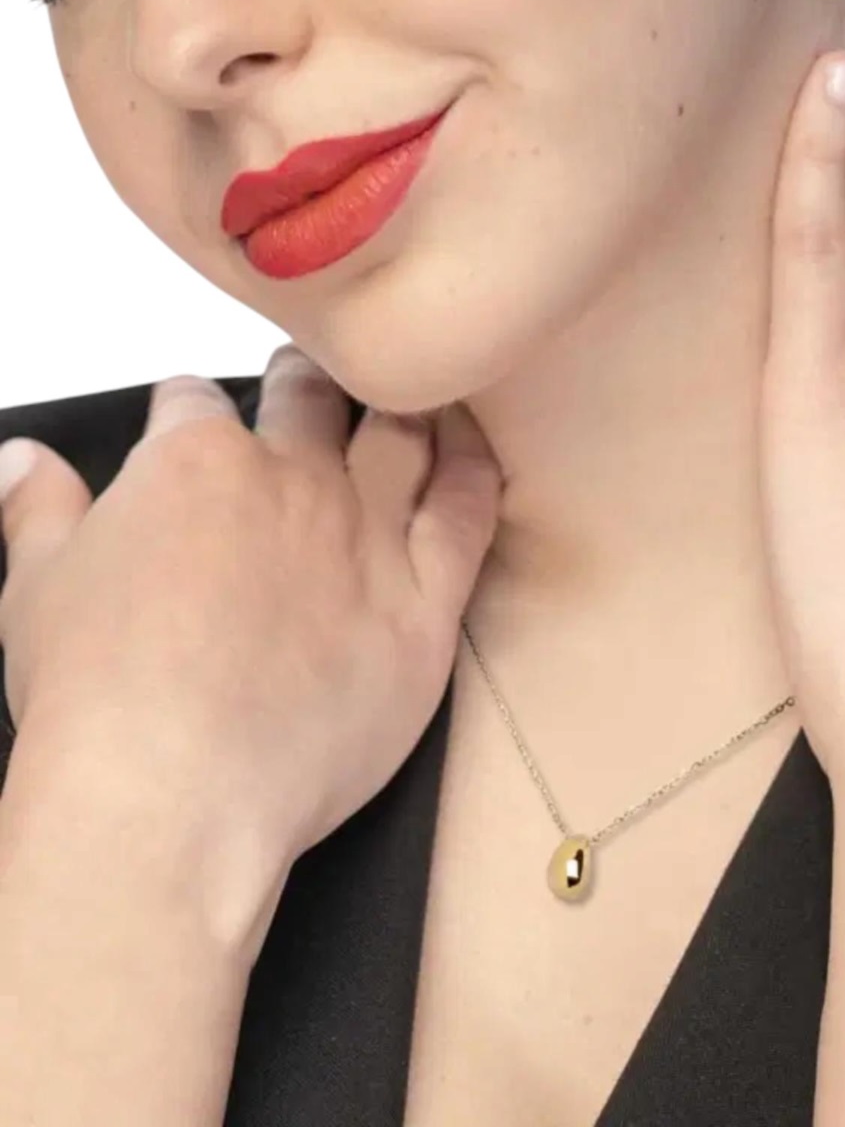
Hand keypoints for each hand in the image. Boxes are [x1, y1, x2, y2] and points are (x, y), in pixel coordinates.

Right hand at [0, 348, 500, 884]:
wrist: (172, 792)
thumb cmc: (97, 698)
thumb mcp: (35, 588)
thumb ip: (37, 510)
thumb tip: (23, 458)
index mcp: (195, 464)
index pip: (193, 402)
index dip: (188, 405)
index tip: (189, 415)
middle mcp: (292, 482)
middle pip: (309, 401)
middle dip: (305, 381)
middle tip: (308, 382)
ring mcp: (365, 539)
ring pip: (398, 439)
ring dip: (402, 405)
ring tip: (407, 394)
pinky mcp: (424, 605)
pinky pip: (467, 513)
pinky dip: (472, 467)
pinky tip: (469, 449)